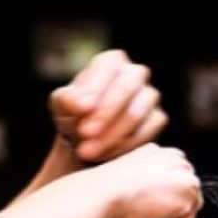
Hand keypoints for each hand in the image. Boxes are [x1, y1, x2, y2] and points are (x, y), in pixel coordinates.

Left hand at [49, 50, 167, 162]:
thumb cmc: (74, 115)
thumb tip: (83, 105)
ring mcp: (149, 97)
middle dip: (105, 114)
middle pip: (127, 87)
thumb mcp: (61, 105)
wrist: (87, 141)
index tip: (81, 110)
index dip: (96, 88)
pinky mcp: (156, 120)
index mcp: (111, 62)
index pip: (108, 68)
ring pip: (136, 113)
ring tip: (88, 151)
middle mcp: (134, 74)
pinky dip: (122, 147)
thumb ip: (67, 100)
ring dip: (110, 135)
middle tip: (85, 134)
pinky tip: (104, 155)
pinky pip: (145, 132)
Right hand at [90, 144, 202, 217]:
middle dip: (174, 203)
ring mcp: (186, 179)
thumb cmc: (107, 187)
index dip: (167, 193)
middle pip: (189, 190)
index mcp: (162, 152)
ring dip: (173, 215)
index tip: (152, 200)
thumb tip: (156, 193)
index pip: (178, 176)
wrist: (104, 194)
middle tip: (150, 209)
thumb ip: (150, 177)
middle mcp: (178, 161)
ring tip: (150, 213)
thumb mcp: (130, 172)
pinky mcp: (187, 199)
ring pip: (191, 206)